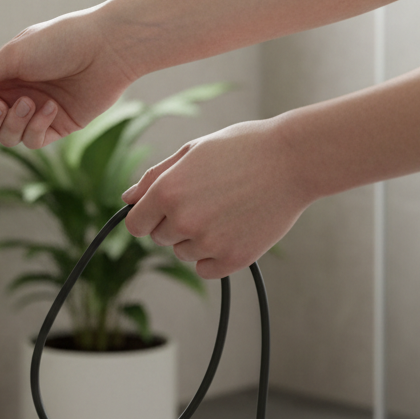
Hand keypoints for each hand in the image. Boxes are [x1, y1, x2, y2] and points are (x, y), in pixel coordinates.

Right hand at [0, 6, 137, 147]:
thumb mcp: (13, 55)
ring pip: (8, 135)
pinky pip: (33, 140)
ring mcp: (36, 110)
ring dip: (15, 122)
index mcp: (2, 72)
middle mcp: (17, 92)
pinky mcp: (56, 125)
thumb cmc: (62, 40)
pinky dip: (38, 127)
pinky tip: (51, 108)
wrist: (106, 49)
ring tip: (32, 102)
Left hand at [122, 117, 310, 277]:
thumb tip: (128, 199)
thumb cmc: (239, 149)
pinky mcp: (234, 259)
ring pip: (183, 252)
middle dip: (172, 222)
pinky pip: (206, 269)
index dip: (144, 216)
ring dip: (194, 238)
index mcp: (167, 191)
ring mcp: (209, 242)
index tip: (158, 210)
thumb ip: (154, 177)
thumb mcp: (191, 151)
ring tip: (222, 209)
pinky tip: (230, 229)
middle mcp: (183, 220)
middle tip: (203, 198)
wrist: (291, 160)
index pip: (134, 224)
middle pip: (158, 238)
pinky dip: (213, 255)